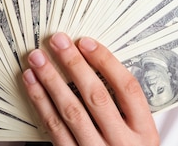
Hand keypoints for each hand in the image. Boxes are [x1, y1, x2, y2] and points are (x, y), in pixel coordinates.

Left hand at [22, 33, 159, 145]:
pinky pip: (54, 130)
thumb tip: (95, 63)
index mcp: (145, 131)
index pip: (127, 88)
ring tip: (37, 60)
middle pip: (96, 96)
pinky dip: (41, 104)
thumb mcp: (140, 134)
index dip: (106, 62)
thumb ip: (124, 107)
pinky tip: (32, 85)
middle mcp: (122, 142)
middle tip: (56, 41)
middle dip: (73, 65)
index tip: (86, 42)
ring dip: (51, 82)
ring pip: (71, 112)